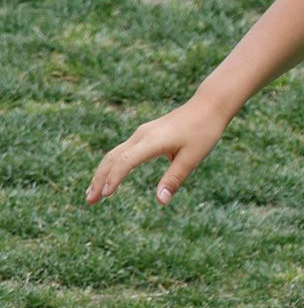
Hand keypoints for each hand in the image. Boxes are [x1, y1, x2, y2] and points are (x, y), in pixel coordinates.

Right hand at [85, 99, 229, 205]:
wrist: (209, 105)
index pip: (125, 161)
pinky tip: (110, 177)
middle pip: (112, 158)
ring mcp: (142, 133)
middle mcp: (142, 135)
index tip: (104, 195)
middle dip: (99, 179)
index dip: (114, 178)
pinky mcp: (145, 134)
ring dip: (102, 173)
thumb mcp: (193, 157)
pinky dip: (112, 165)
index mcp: (153, 141)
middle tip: (90, 202)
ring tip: (94, 194)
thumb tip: (161, 201)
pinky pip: (122, 150)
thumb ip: (174, 178)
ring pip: (114, 153)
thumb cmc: (204, 131)